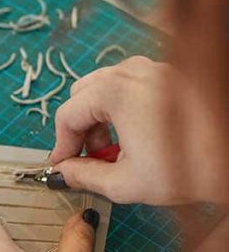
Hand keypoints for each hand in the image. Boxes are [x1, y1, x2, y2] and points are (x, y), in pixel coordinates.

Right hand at [50, 56, 218, 204]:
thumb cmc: (189, 169)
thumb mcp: (126, 183)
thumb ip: (84, 177)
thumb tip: (63, 173)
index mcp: (114, 91)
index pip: (67, 115)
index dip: (61, 145)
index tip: (63, 166)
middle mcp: (130, 70)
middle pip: (82, 95)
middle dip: (81, 129)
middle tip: (90, 160)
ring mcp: (151, 68)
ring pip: (104, 87)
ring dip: (100, 118)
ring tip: (116, 151)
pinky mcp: (167, 73)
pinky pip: (128, 83)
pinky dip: (121, 108)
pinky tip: (136, 136)